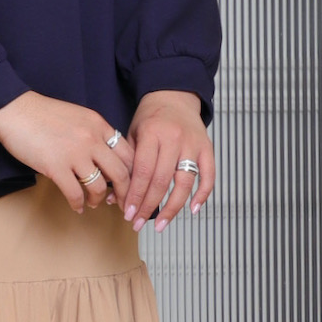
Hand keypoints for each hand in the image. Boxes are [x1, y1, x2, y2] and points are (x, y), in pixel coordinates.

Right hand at [0, 91, 134, 213]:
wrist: (15, 110)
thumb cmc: (41, 114)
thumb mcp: (78, 116)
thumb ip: (94, 134)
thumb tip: (103, 157)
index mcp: (99, 125)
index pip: (128, 153)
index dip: (132, 173)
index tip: (128, 184)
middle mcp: (92, 139)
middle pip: (121, 173)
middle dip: (124, 193)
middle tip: (122, 204)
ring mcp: (75, 154)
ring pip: (100, 186)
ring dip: (98, 199)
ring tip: (93, 203)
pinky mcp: (56, 167)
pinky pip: (75, 193)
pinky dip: (78, 204)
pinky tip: (77, 207)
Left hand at [122, 90, 214, 229]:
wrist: (174, 96)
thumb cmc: (150, 117)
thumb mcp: (132, 133)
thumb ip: (126, 164)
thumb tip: (113, 197)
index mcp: (151, 134)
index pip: (143, 172)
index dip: (135, 196)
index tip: (128, 213)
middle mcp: (174, 139)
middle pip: (161, 181)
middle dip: (148, 206)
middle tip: (138, 223)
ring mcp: (193, 145)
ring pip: (184, 183)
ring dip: (172, 208)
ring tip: (160, 225)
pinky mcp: (207, 148)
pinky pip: (208, 176)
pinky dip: (202, 194)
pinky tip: (192, 210)